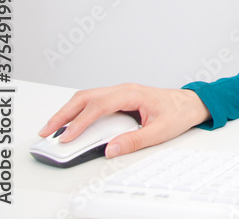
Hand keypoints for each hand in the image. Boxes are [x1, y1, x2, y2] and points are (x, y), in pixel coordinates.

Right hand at [39, 84, 210, 157]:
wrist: (190, 103)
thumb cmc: (178, 112)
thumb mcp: (160, 131)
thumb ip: (134, 141)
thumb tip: (110, 149)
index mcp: (133, 93)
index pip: (100, 105)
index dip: (81, 121)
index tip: (68, 136)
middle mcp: (124, 89)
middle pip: (86, 97)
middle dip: (64, 113)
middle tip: (47, 131)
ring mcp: (120, 92)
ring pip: (87, 97)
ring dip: (68, 111)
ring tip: (53, 128)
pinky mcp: (119, 98)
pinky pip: (93, 101)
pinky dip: (78, 111)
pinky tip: (70, 123)